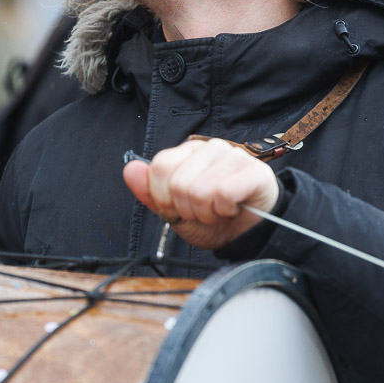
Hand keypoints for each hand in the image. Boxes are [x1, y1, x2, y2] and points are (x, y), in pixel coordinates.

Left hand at [122, 138, 278, 250]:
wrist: (247, 234)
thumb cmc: (213, 219)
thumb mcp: (174, 212)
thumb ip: (150, 193)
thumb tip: (130, 169)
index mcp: (188, 152)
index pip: (159, 167)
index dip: (164, 198)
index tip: (178, 209)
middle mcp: (210, 148)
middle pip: (177, 183)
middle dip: (187, 209)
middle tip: (203, 211)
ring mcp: (234, 156)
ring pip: (200, 190)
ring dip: (207, 212)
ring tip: (218, 211)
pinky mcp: (253, 171)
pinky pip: (223, 194)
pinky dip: (224, 211)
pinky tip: (232, 209)